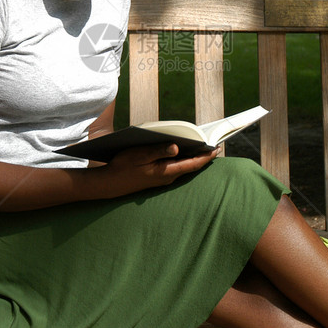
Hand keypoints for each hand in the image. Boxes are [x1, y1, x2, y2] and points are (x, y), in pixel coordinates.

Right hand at [96, 143, 219, 196]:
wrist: (110, 184)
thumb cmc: (123, 167)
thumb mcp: (140, 155)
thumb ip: (158, 151)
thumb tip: (176, 147)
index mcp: (166, 171)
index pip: (192, 164)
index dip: (206, 156)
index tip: (217, 148)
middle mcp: (168, 177)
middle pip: (190, 165)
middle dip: (202, 155)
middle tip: (214, 144)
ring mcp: (163, 178)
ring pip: (184, 167)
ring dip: (193, 157)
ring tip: (202, 145)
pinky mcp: (158, 177)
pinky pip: (176, 168)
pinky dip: (183, 159)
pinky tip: (183, 151)